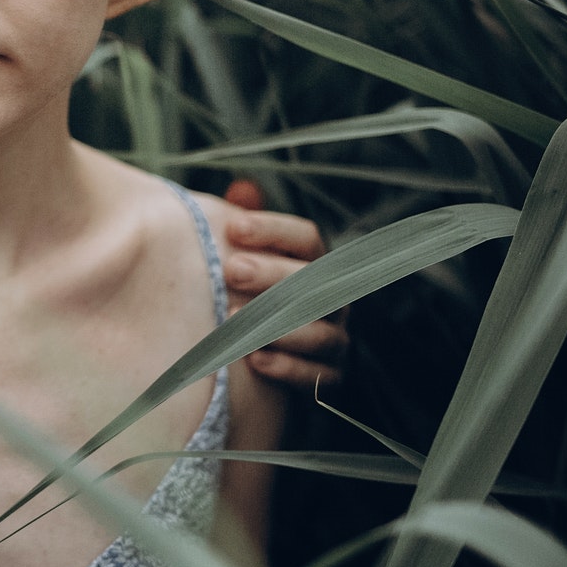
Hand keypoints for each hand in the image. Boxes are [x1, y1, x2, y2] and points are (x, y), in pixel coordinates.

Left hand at [214, 179, 348, 392]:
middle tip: (232, 269)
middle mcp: (334, 299)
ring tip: (231, 318)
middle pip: (313, 282)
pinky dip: (287, 368)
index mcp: (316, 264)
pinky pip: (318, 376)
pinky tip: (254, 359)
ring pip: (320, 331)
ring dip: (276, 324)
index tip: (234, 227)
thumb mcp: (243, 257)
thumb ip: (243, 224)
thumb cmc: (247, 297)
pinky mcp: (328, 378)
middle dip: (272, 274)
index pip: (307, 239)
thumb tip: (242, 188)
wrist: (252, 364)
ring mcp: (335, 340)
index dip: (274, 231)